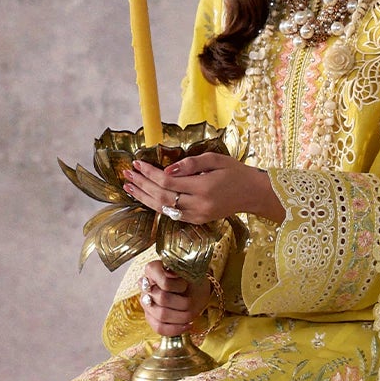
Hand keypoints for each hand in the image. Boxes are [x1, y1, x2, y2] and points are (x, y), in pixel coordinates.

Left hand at [119, 151, 284, 223]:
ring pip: (163, 209)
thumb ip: (190, 164)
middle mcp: (198, 205)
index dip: (149, 174)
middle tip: (127, 174)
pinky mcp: (197, 221)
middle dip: (141, 185)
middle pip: (161, 197)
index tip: (137, 163)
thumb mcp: (215, 159)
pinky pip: (172, 214)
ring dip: (144, 197)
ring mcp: (197, 216)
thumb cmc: (235, 172)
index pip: (168, 182)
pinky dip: (156, 205)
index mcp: (204, 188)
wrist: (253, 194)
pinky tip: (145, 197)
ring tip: (128, 187)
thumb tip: (167, 170)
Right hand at [138, 260, 209, 336]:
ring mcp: (146, 302)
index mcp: (153, 270)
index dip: (176, 285)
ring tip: (190, 313)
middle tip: (191, 301)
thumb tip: (171, 274)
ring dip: (182, 316)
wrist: (195, 290)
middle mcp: (145, 285)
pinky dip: (176, 328)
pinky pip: (159, 328)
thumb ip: (181, 272)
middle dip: (183, 302)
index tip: (185, 284)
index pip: (161, 280)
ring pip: (161, 314)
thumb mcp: (191, 272)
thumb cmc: (192, 280)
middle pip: (162, 299)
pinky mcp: (150, 317)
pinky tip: (187, 325)